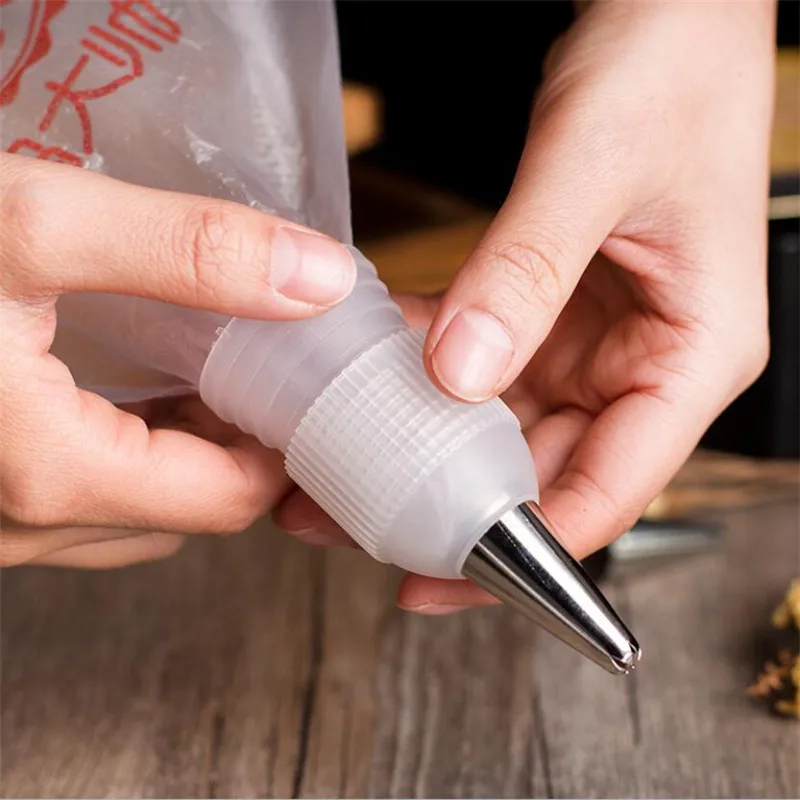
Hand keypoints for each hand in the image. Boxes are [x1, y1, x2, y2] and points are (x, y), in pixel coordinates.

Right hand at [0, 154, 355, 567]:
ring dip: (176, 456)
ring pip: (127, 514)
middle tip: (263, 373)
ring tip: (202, 377)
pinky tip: (122, 393)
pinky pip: (70, 501)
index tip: (302, 387)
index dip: (281, 447)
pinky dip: (118, 456)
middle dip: (235, 449)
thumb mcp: (31, 224)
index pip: (227, 501)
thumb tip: (316, 278)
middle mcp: (10, 526)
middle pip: (184, 512)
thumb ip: (188, 252)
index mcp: (47, 474)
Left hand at [277, 1, 774, 612]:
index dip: (530, 548)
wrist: (668, 8)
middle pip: (546, 470)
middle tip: (357, 528)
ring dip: (426, 451)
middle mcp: (645, 362)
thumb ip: (525, 274)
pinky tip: (362, 391)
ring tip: (339, 476)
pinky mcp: (547, 307)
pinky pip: (480, 364)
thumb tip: (458, 374)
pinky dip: (421, 380)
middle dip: (454, 507)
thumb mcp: (593, 168)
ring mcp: (592, 339)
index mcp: (694, 356)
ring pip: (503, 426)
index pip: (613, 485)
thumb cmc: (670, 69)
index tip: (443, 577)